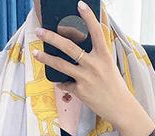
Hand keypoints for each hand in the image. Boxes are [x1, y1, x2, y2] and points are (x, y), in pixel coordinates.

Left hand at [32, 0, 136, 128]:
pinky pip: (65, 84)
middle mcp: (94, 64)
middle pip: (69, 47)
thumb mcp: (109, 65)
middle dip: (52, 37)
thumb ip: (96, 54)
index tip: (79, 4)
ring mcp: (85, 78)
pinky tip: (60, 81)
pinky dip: (61, 82)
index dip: (88, 17)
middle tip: (40, 31)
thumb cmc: (114, 85)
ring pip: (61, 65)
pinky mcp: (80, 91)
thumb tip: (82, 44)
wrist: (119, 107)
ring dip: (46, 58)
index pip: (96, 31)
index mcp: (104, 55)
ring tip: (36, 53)